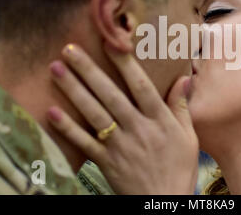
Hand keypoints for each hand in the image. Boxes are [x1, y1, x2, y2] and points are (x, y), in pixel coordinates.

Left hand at [47, 43, 198, 193]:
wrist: (164, 201)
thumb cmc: (179, 167)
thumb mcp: (188, 136)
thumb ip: (181, 106)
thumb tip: (184, 78)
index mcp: (159, 119)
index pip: (141, 86)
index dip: (126, 63)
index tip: (111, 42)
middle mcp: (138, 128)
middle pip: (110, 95)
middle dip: (89, 70)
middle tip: (69, 49)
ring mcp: (120, 145)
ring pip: (94, 113)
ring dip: (73, 91)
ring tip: (55, 70)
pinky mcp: (106, 162)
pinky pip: (84, 143)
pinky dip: (67, 128)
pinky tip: (51, 112)